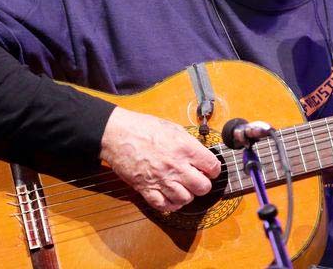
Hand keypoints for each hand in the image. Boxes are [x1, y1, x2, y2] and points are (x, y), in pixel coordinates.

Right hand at [100, 107, 220, 211]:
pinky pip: (164, 206)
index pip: (212, 166)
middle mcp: (176, 166)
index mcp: (185, 148)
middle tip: (198, 179)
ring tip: (184, 188)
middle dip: (203, 184)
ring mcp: (161, 180)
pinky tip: (171, 196)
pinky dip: (171, 204)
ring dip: (188, 195)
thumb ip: (189, 143)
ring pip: (186, 199)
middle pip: (202, 187)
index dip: (214, 169)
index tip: (210, 169)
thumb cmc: (144, 127)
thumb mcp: (173, 128)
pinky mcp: (146, 189)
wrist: (118, 134)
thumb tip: (201, 154)